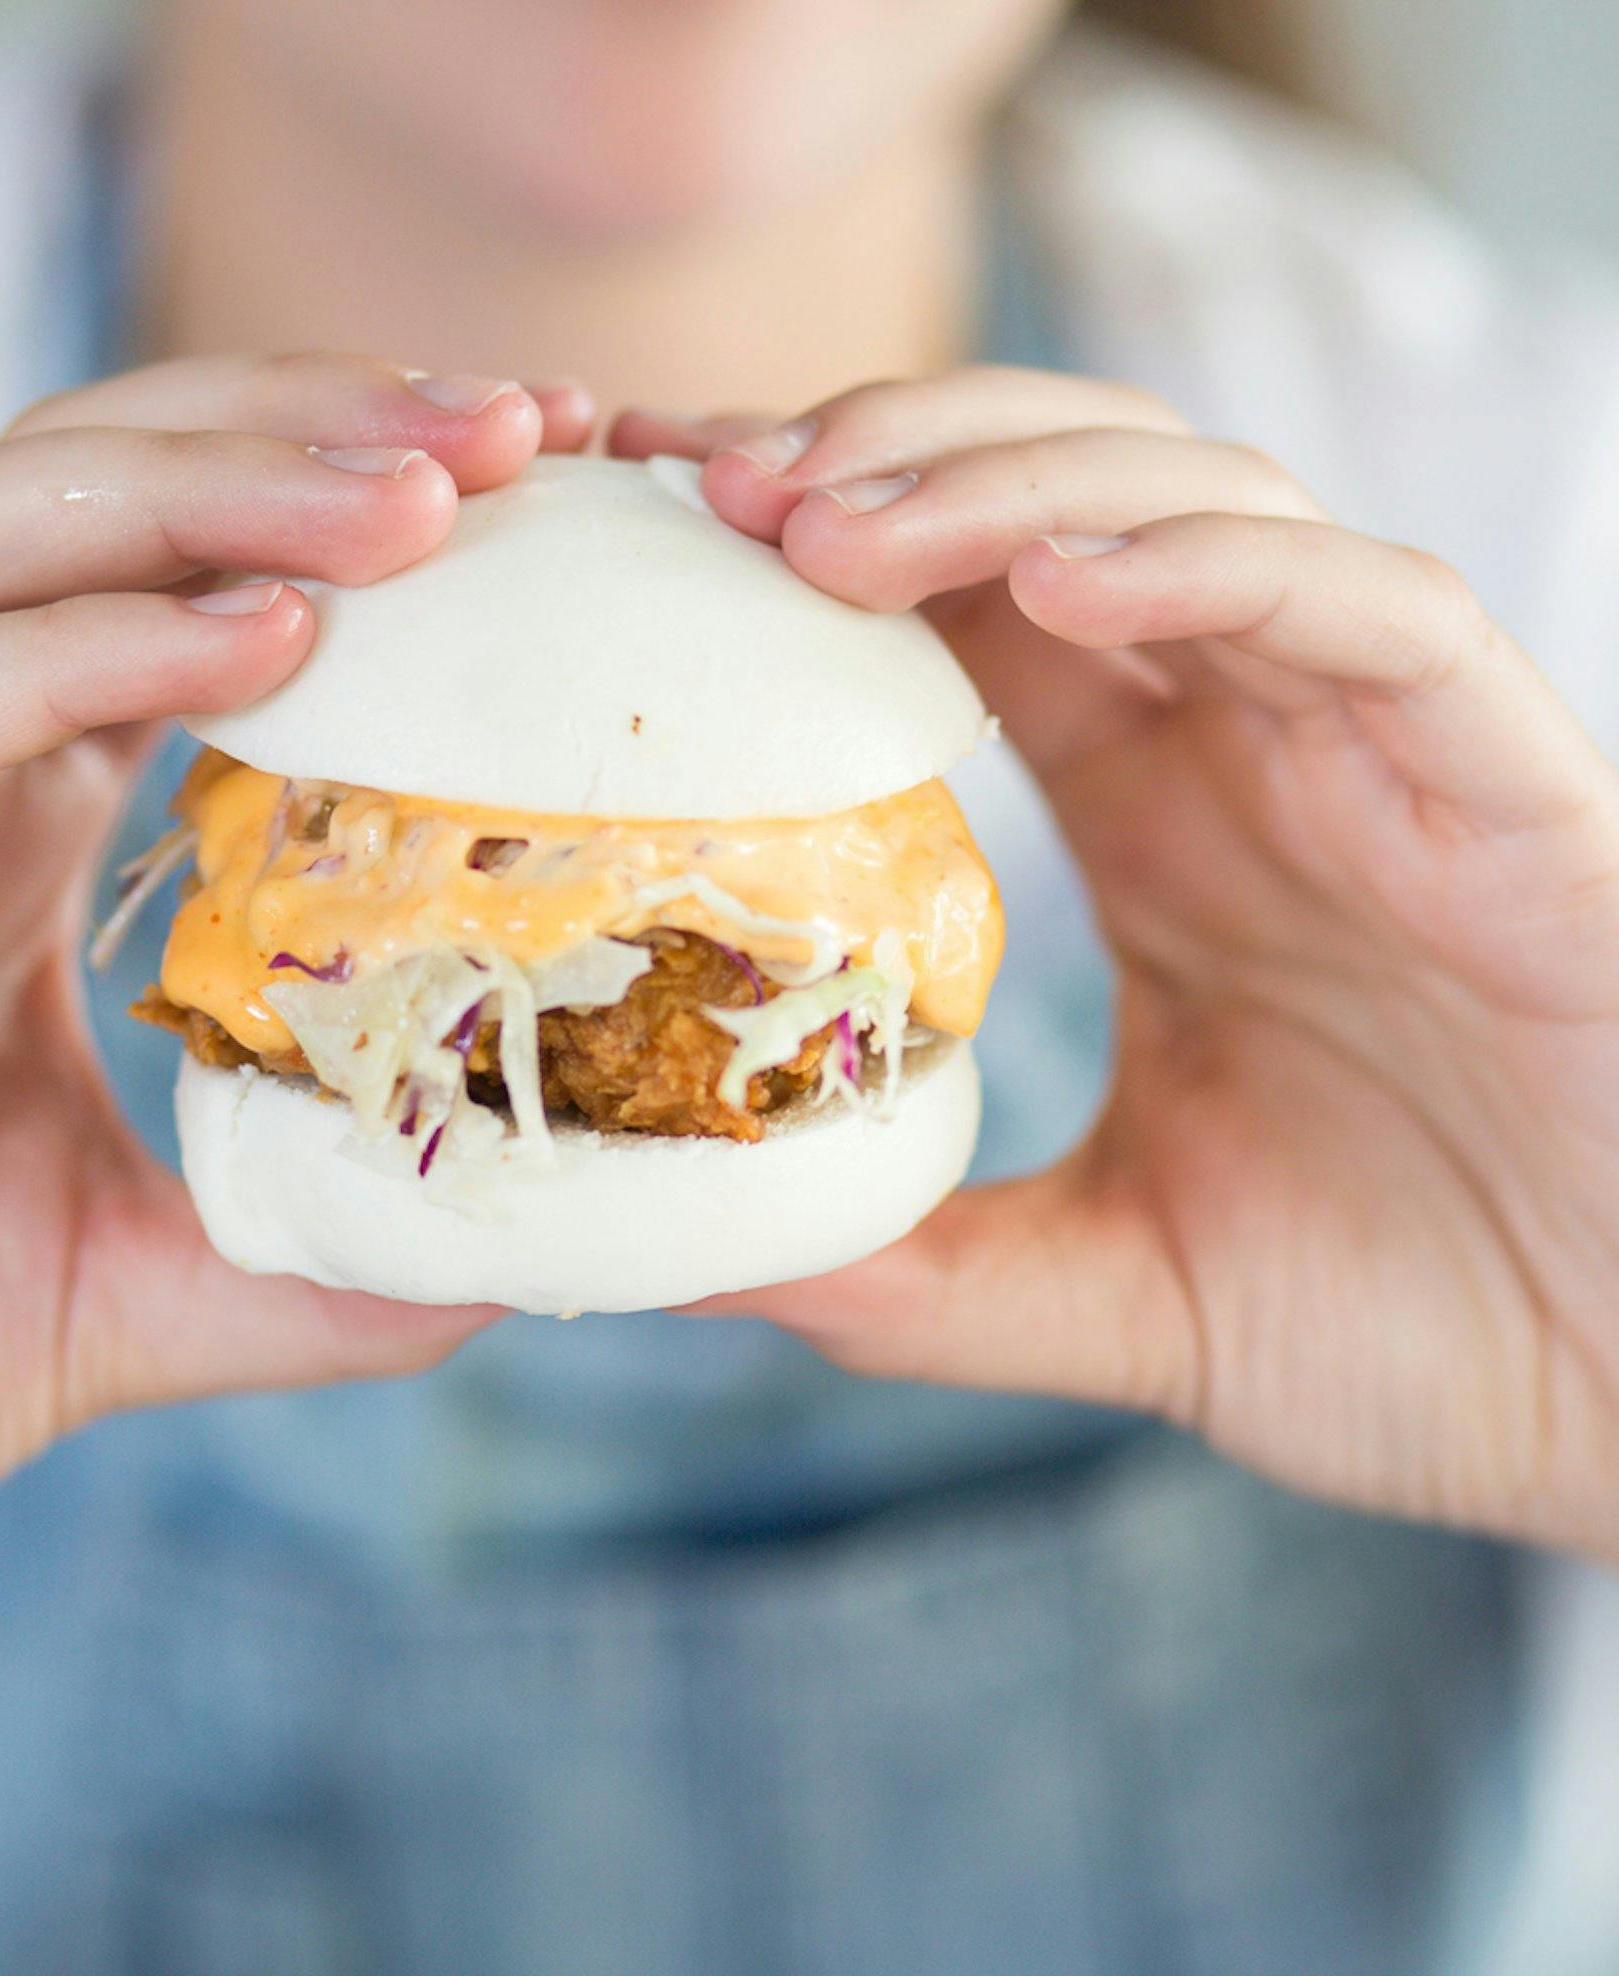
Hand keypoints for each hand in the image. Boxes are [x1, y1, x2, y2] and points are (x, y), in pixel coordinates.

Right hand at [0, 354, 594, 1658]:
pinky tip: (262, 637)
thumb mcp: (131, 1290)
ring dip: (209, 483)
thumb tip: (497, 1256)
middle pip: (97, 489)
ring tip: (415, 492)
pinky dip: (82, 649)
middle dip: (309, 428)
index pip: (177, 580)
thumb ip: (302, 1257)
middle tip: (516, 426)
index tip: (540, 489)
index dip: (350, 509)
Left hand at [617, 371, 1618, 1556]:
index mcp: (1160, 826)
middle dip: (883, 462)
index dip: (811, 549)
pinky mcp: (1512, 788)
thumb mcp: (1114, 1292)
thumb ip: (923, 1275)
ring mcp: (1384, 752)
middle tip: (708, 485)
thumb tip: (704, 1267)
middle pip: (1059, 503)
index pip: (965, 616)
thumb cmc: (1413, 1328)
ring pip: (1200, 508)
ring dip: (1009, 484)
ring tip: (835, 525)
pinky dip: (1221, 572)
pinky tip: (1063, 586)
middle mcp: (1259, 752)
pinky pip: (1375, 616)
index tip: (649, 533)